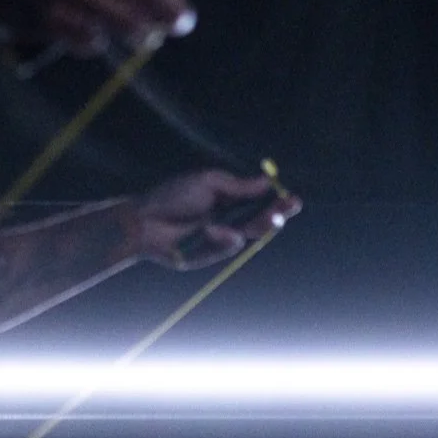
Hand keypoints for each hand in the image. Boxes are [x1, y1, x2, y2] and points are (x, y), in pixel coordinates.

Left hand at [127, 171, 299, 268]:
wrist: (145, 220)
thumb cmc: (173, 196)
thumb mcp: (208, 183)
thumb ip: (238, 186)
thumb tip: (267, 181)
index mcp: (229, 200)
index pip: (260, 202)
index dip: (277, 202)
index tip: (293, 198)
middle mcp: (228, 220)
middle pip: (260, 222)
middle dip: (276, 215)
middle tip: (288, 209)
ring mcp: (220, 239)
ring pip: (248, 236)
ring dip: (261, 226)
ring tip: (273, 218)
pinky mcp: (210, 256)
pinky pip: (226, 248)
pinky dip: (222, 239)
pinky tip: (213, 230)